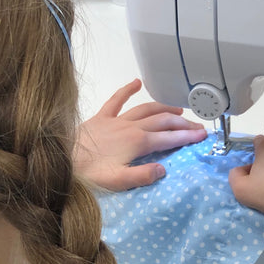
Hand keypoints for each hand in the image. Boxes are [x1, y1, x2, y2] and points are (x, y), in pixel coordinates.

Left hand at [74, 79, 207, 190]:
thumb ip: (142, 176)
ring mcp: (116, 120)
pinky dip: (128, 90)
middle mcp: (130, 127)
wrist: (61, 160)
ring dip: (164, 108)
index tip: (202, 136)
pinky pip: (117, 99)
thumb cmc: (88, 174)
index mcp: (137, 142)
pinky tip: (137, 82)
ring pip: (146, 109)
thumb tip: (164, 169)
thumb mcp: (117, 181)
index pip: (169, 138)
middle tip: (197, 126)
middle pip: (163, 121)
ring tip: (178, 111)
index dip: (188, 137)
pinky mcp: (101, 117)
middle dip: (182, 123)